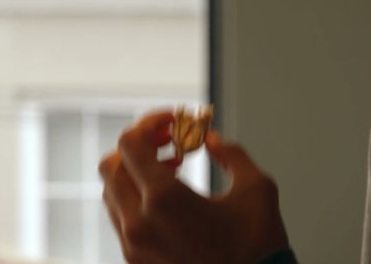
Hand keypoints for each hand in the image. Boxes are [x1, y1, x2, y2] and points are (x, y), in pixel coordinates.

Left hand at [98, 111, 289, 263]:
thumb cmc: (259, 250)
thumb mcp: (257, 189)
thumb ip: (231, 154)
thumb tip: (210, 139)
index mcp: (164, 200)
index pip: (130, 144)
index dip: (149, 123)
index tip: (172, 121)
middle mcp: (139, 224)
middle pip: (111, 167)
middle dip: (138, 147)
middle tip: (168, 142)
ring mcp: (134, 247)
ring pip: (113, 194)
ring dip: (135, 173)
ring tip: (172, 169)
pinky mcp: (137, 263)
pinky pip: (122, 221)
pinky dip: (137, 200)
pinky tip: (169, 201)